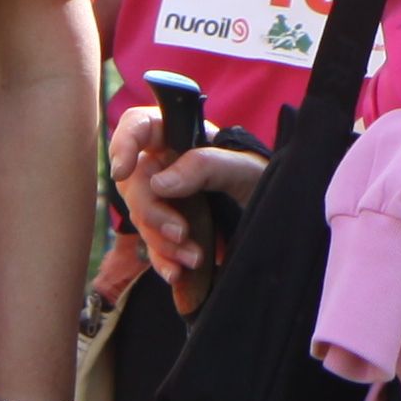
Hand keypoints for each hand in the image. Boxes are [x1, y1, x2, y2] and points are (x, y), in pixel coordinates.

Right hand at [107, 100, 262, 292]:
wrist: (278, 213)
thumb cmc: (260, 177)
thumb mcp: (243, 167)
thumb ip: (205, 166)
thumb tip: (161, 184)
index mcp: (177, 136)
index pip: (138, 127)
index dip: (123, 145)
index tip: (122, 172)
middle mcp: (164, 165)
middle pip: (134, 182)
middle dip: (152, 212)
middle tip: (180, 232)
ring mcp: (165, 199)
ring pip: (141, 218)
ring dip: (162, 242)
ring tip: (194, 258)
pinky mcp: (170, 230)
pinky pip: (153, 246)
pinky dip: (163, 260)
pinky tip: (176, 272)